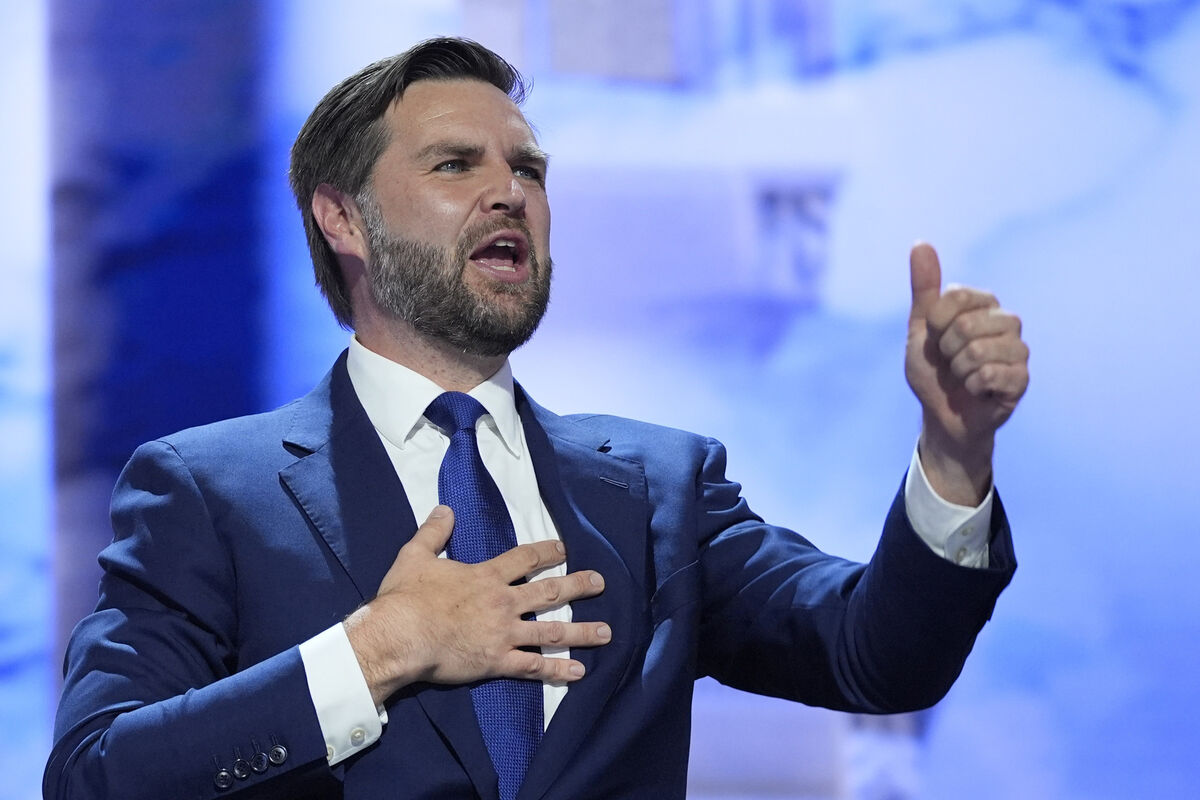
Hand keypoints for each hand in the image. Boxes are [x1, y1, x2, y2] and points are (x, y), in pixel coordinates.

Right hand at [344, 506, 610, 704]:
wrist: (400, 636)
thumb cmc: (405, 597)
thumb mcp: (415, 556)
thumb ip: (433, 532)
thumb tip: (445, 509)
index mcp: (485, 577)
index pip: (524, 559)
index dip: (547, 551)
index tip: (565, 548)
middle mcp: (502, 603)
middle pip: (549, 593)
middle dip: (578, 586)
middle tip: (600, 583)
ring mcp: (503, 633)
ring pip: (551, 632)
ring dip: (581, 632)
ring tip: (606, 633)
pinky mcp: (497, 662)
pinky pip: (533, 667)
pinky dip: (557, 670)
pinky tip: (578, 672)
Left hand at [905, 243, 1028, 503]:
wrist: (942, 416)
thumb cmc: (933, 370)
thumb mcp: (921, 328)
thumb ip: (924, 287)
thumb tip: (921, 243)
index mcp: (983, 304)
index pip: (956, 294)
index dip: (936, 322)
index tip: (935, 337)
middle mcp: (1006, 321)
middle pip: (967, 323)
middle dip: (946, 349)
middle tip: (950, 362)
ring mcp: (1018, 350)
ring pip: (979, 350)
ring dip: (959, 369)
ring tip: (963, 377)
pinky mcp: (1022, 379)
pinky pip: (991, 375)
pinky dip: (973, 386)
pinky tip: (977, 391)